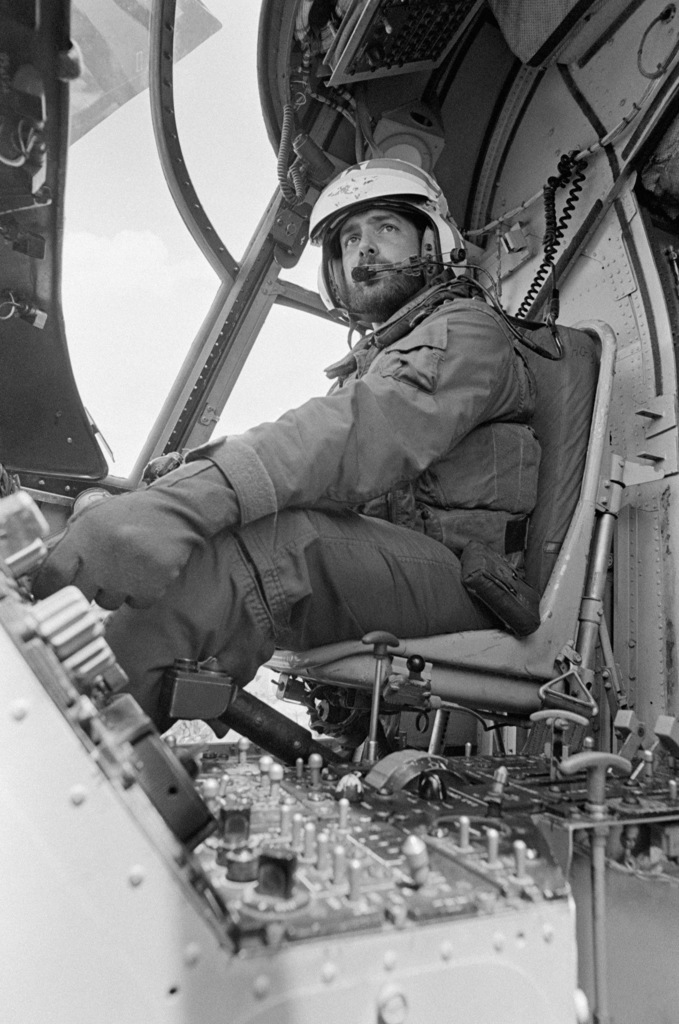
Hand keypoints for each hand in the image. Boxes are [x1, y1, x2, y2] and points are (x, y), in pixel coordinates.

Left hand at [32, 460, 238, 608]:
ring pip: (106, 603)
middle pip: (77, 594)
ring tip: (125, 568)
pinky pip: (135, 603)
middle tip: (92, 579)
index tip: (48, 591)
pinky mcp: (153, 584)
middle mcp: (105, 554)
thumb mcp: (95, 517)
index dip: (46, 587)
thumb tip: (44, 572)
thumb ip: (70, 542)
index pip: (52, 574)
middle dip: (82, 590)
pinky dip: (138, 593)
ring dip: (112, 592)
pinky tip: (144, 573)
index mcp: (85, 534)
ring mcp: (129, 572)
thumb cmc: (133, 514)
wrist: (178, 510)